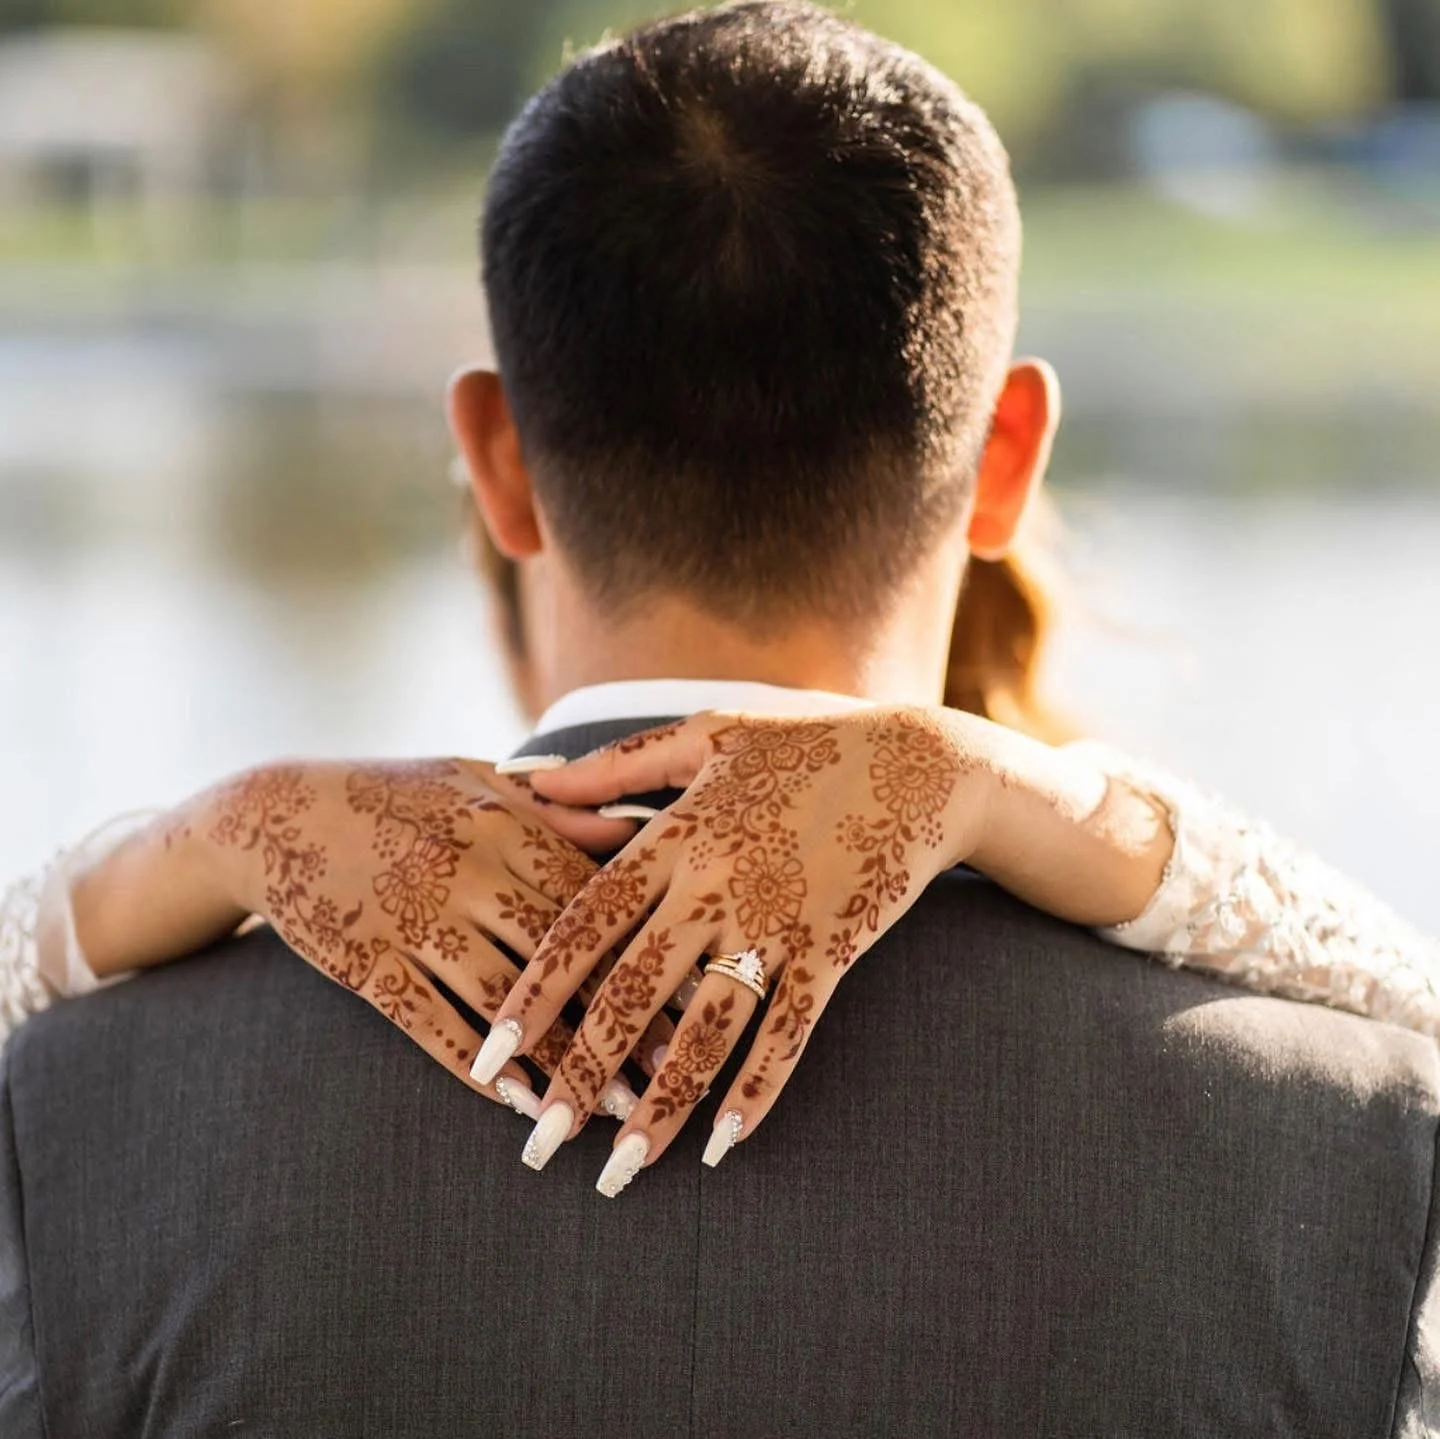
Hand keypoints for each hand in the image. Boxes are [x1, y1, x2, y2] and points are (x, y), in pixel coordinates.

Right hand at [149, 758, 667, 1119]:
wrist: (274, 812)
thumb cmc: (395, 794)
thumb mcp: (477, 782)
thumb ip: (558, 810)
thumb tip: (640, 824)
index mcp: (506, 824)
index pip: (598, 897)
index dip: (652, 950)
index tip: (706, 995)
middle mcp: (469, 871)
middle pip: (565, 957)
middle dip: (625, 1020)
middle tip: (678, 1074)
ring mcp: (415, 919)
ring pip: (505, 1000)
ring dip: (562, 1061)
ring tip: (612, 1110)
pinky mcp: (368, 963)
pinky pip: (432, 1023)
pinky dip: (478, 1066)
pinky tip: (519, 1103)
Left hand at [472, 708, 995, 1191]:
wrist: (922, 762)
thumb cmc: (804, 743)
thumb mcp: (705, 734)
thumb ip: (614, 766)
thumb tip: (527, 783)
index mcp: (676, 837)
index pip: (586, 925)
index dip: (536, 993)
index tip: (494, 1056)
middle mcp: (717, 887)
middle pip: (633, 994)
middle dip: (582, 1074)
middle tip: (539, 1142)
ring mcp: (778, 924)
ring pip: (705, 1031)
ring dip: (662, 1105)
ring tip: (619, 1170)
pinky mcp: (833, 951)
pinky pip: (789, 1032)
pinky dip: (758, 1089)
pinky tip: (725, 1145)